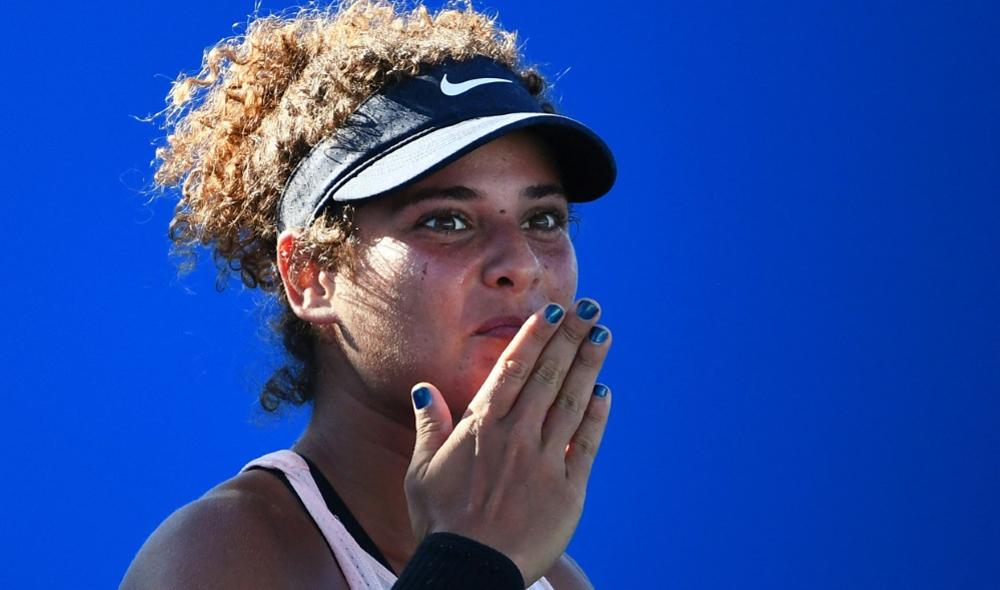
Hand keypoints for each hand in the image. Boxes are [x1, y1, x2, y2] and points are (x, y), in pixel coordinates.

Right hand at [404, 299, 612, 584]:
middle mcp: (517, 435)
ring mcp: (546, 460)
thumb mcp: (423, 470)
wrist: (470, 568)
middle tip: (590, 308)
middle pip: (549, 376)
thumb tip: (424, 389)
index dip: (535, 336)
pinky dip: (597, 418)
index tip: (553, 310)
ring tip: (603, 335)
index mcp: (482, 426)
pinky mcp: (568, 489)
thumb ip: (430, 426)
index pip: (512, 369)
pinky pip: (587, 445)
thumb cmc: (441, 521)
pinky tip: (606, 394)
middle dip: (570, 337)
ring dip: (589, 365)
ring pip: (572, 402)